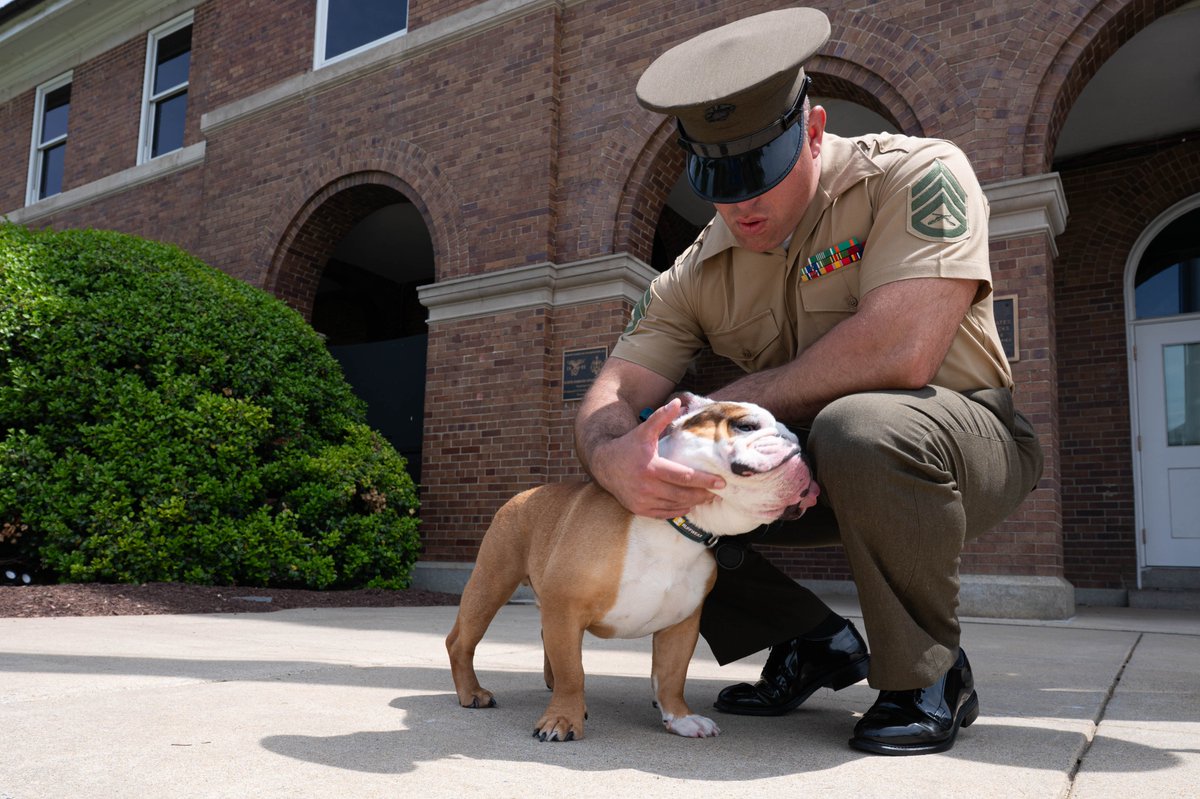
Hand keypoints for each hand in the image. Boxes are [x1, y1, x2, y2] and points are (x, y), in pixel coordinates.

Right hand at [590, 398, 724, 517]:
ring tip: (706, 497)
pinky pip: (664, 514)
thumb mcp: (644, 431)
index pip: (684, 476)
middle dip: (703, 494)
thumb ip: (662, 417)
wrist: (604, 464)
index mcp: (651, 467)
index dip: (704, 480)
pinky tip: (688, 505)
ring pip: (675, 506)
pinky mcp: (639, 509)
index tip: (720, 482)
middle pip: (682, 494)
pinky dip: (678, 510)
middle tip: (717, 492)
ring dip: (693, 503)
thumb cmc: (629, 446)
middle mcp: (646, 487)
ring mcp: (642, 501)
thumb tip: (678, 402)